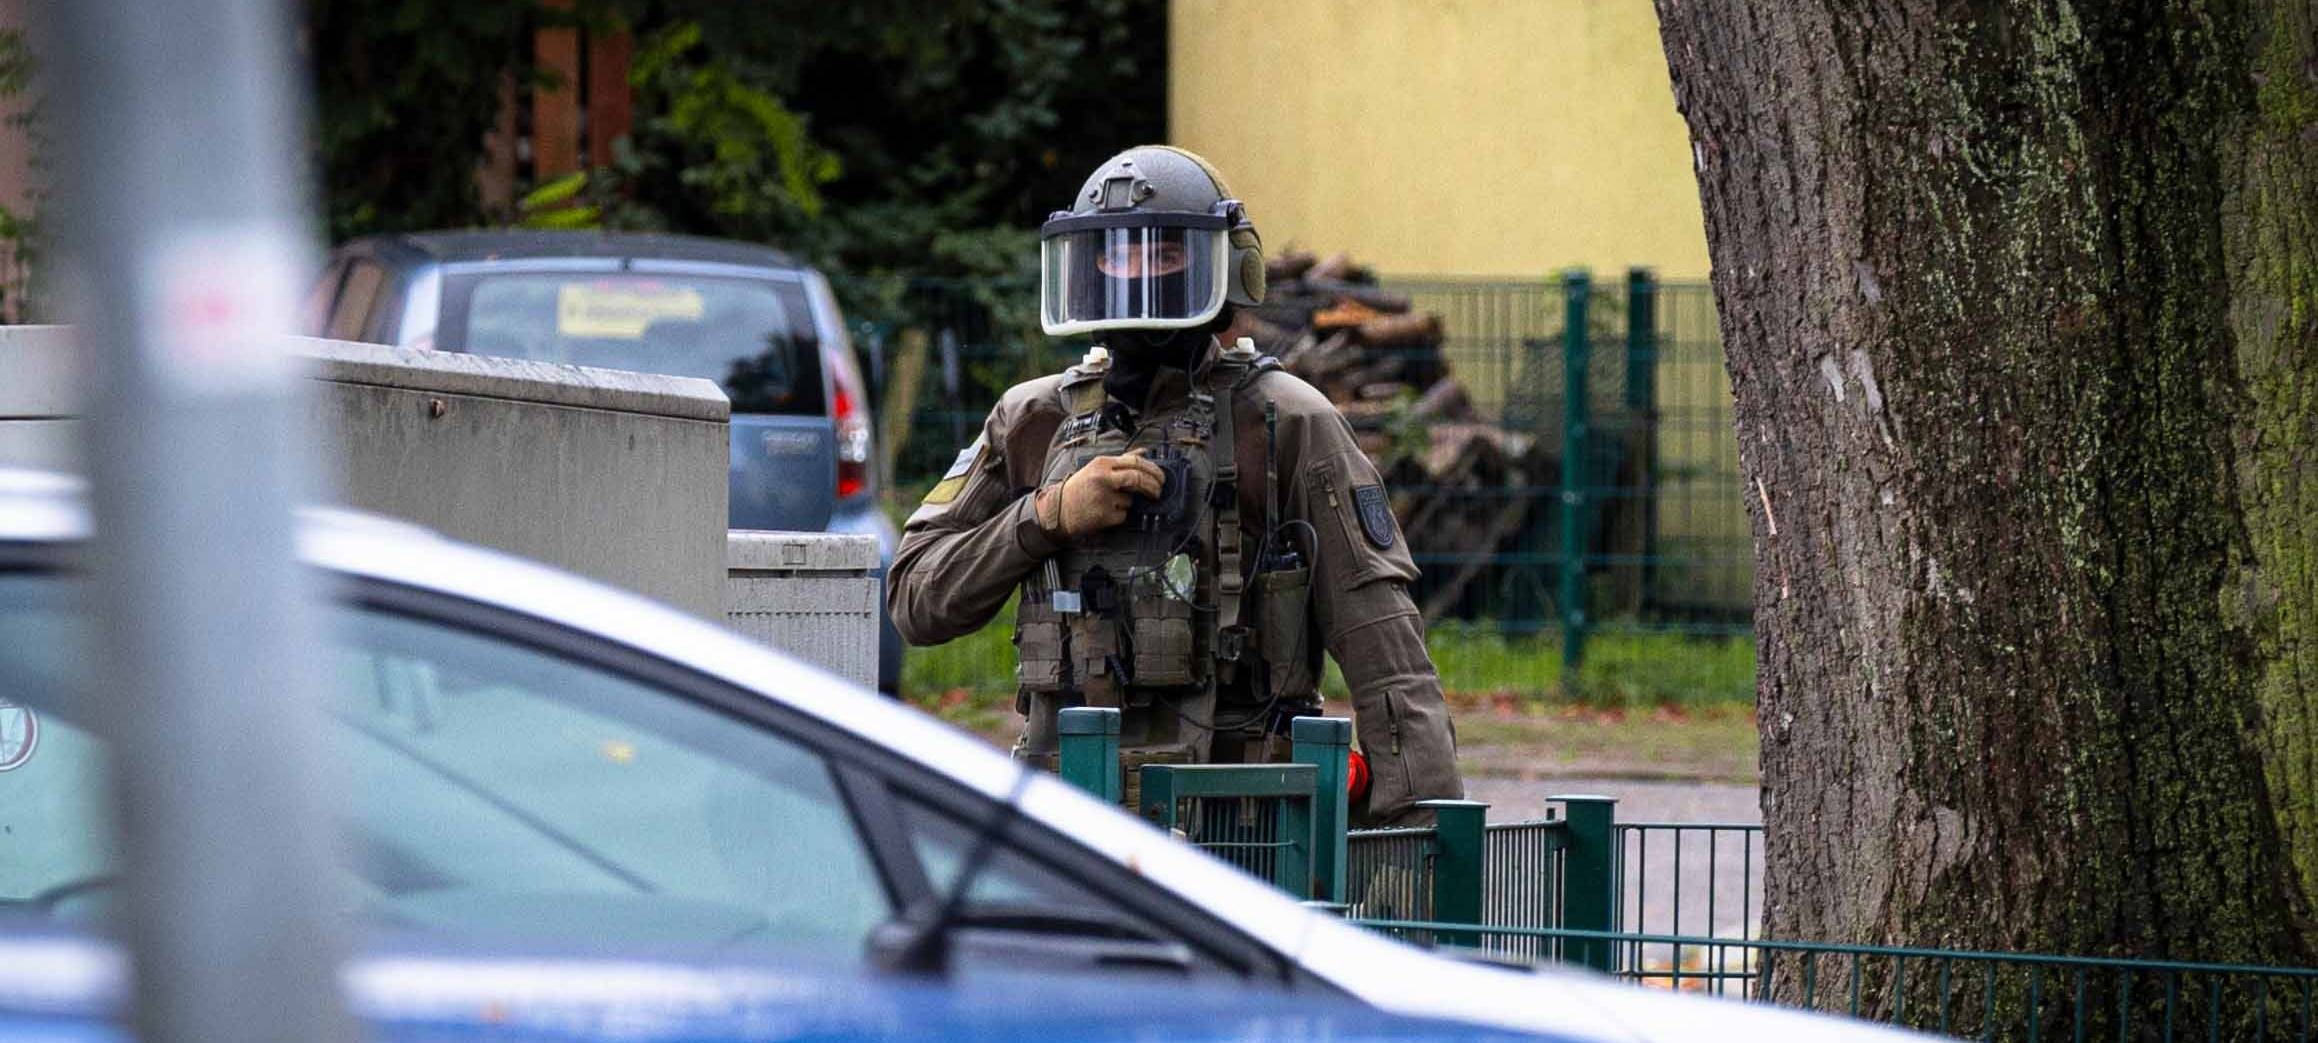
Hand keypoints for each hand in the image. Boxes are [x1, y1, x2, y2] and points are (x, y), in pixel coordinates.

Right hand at [1037, 448, 1165, 537]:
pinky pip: (1123, 515)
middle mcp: (1103, 478)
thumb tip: (1143, 452)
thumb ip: (1122, 460)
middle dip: (1153, 487)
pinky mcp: (1104, 515)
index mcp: (1102, 464)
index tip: (1161, 477)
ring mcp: (1104, 497)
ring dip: (1127, 503)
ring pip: (1131, 500)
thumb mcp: (1097, 468)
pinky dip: (1120, 515)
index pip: (1136, 462)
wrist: (1059, 509)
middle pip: (1139, 479)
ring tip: (1110, 502)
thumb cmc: (1079, 488)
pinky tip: (1105, 512)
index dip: (1153, 470)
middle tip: (1158, 492)